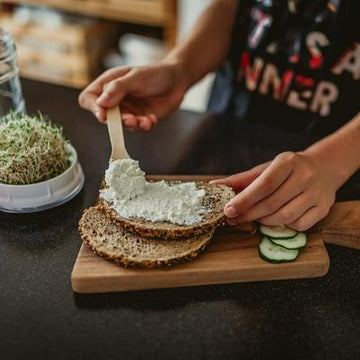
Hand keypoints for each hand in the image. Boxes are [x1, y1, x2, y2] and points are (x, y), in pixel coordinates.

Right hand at [78, 63, 185, 129]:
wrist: (177, 81)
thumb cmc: (155, 74)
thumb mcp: (136, 77)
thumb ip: (118, 88)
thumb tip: (100, 102)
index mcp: (108, 84)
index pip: (88, 98)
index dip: (92, 107)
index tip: (103, 114)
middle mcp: (115, 99)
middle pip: (105, 116)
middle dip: (117, 120)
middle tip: (132, 119)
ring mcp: (127, 110)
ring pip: (121, 125)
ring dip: (133, 125)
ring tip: (145, 121)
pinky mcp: (139, 118)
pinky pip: (137, 127)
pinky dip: (144, 125)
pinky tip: (152, 119)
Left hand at [211, 151, 336, 230]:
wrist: (323, 168)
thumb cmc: (286, 170)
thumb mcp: (264, 169)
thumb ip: (240, 180)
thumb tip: (214, 186)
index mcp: (287, 162)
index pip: (263, 184)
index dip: (244, 199)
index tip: (228, 210)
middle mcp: (305, 176)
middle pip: (271, 203)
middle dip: (248, 214)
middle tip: (233, 219)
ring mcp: (316, 193)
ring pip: (284, 217)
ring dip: (264, 222)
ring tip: (255, 217)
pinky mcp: (324, 208)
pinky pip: (299, 225)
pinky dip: (284, 226)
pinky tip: (277, 218)